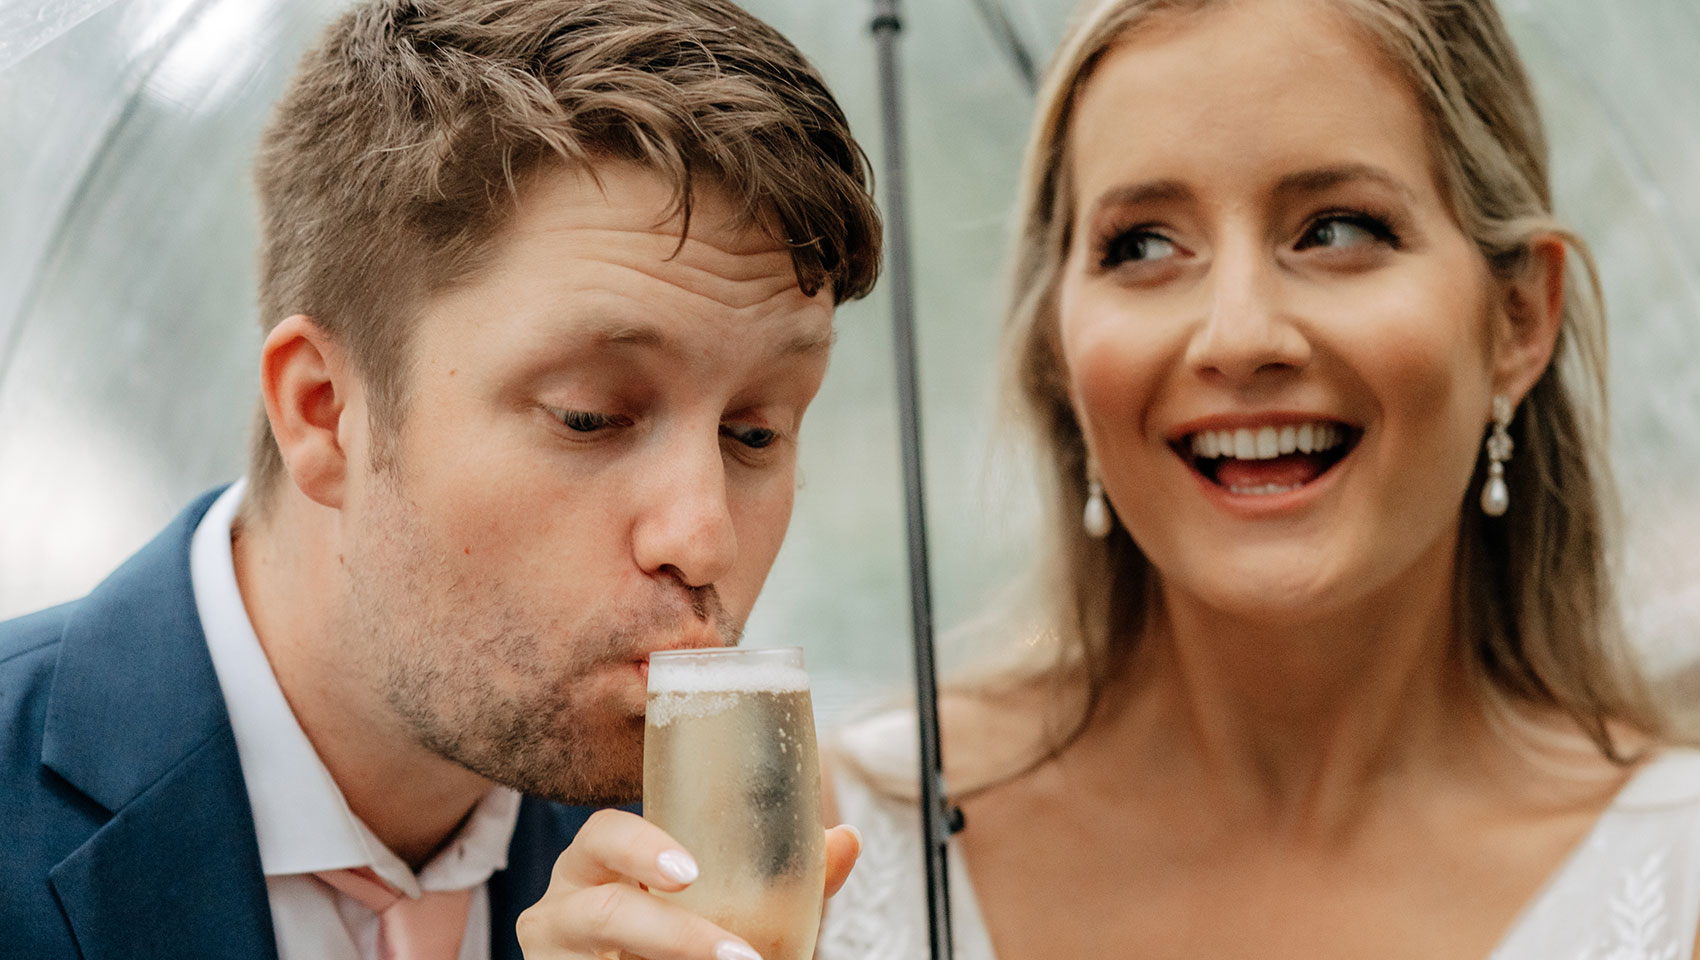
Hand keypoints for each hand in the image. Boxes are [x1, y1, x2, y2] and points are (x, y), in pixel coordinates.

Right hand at [516, 808, 861, 959]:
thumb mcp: (726, 909)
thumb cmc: (675, 939)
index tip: (689, 874)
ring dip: (673, 956)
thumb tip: (845, 839)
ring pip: (598, 944)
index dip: (641, 846)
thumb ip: (782, 880)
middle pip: (599, 908)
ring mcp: (555, 949)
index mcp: (602, 863)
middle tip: (738, 954)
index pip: (605, 833)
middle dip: (667, 932)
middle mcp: (567, 900)